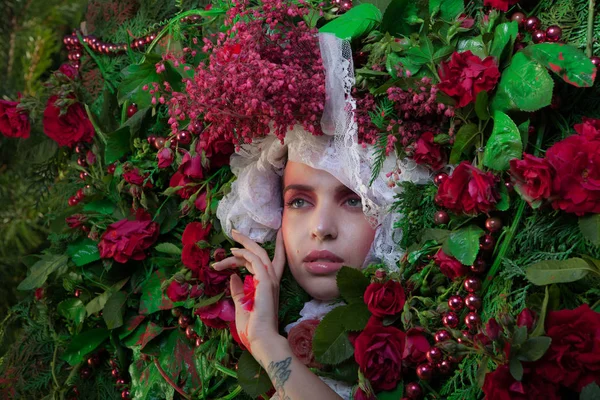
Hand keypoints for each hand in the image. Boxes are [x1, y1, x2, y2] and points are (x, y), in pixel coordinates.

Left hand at [212, 229, 285, 351]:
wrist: (261, 338)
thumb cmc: (252, 326)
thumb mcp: (242, 304)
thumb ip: (238, 290)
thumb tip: (233, 277)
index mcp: (268, 285)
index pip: (269, 261)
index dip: (266, 247)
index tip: (257, 237)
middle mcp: (272, 280)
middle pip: (263, 252)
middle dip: (249, 240)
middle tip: (235, 231)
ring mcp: (270, 280)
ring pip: (258, 253)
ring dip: (244, 244)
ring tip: (232, 237)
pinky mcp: (266, 282)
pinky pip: (256, 261)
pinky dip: (245, 253)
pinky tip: (232, 252)